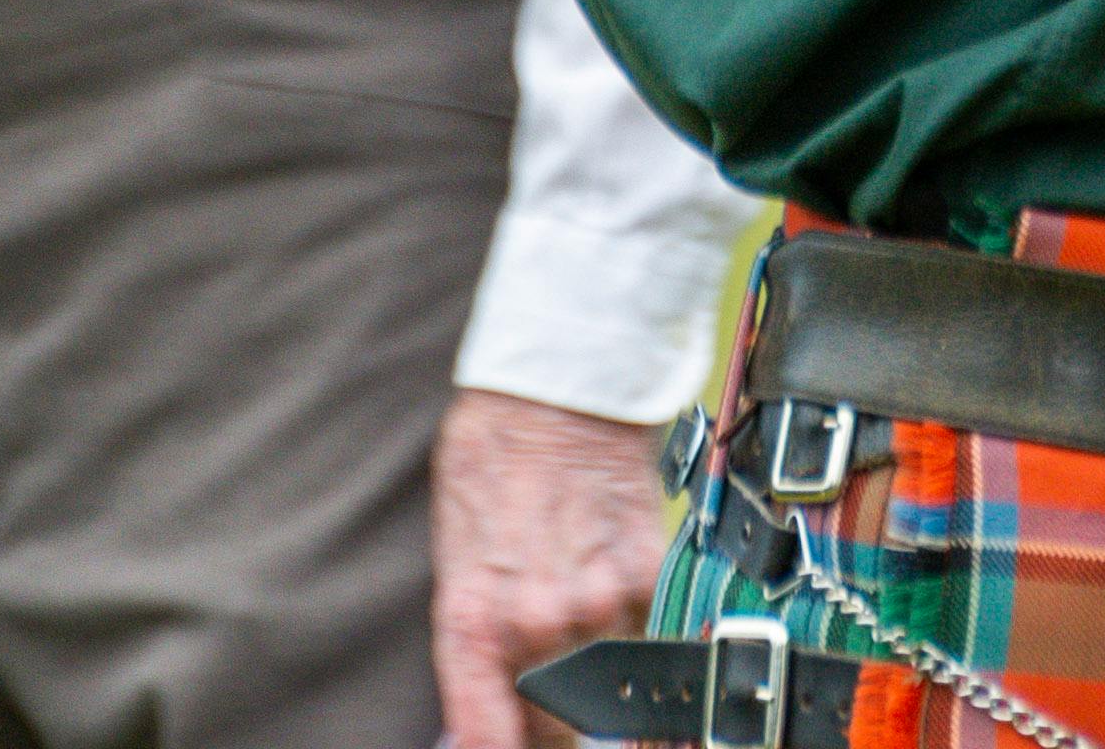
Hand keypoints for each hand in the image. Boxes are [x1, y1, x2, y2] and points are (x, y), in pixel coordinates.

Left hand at [430, 386, 672, 748]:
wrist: (554, 391)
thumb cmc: (494, 459)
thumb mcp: (459, 556)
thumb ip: (477, 639)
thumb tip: (482, 712)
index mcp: (474, 621)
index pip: (489, 737)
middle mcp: (535, 623)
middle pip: (558, 725)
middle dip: (555, 725)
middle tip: (554, 703)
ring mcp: (596, 602)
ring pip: (607, 682)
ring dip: (598, 667)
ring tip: (579, 605)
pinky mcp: (645, 576)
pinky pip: (645, 631)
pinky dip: (630, 619)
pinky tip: (609, 573)